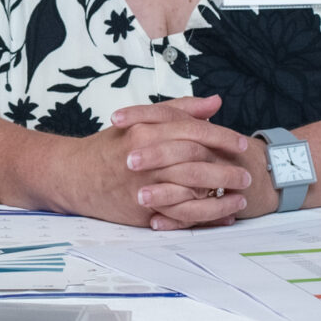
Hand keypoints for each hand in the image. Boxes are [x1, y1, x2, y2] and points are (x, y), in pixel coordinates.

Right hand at [47, 95, 260, 229]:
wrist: (74, 176)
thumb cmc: (110, 147)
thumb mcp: (140, 121)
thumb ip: (178, 110)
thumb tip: (215, 103)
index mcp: (146, 131)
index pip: (193, 131)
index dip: (222, 137)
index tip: (241, 144)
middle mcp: (145, 158)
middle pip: (196, 161)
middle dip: (226, 169)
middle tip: (247, 174)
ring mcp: (143, 187)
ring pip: (191, 191)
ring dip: (221, 196)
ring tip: (240, 196)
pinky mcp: (142, 212)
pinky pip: (181, 215)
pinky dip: (206, 217)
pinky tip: (223, 215)